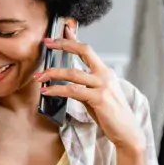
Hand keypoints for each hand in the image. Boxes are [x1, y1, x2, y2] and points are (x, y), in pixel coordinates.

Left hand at [35, 25, 145, 152]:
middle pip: (84, 51)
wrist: (125, 131)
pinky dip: (57, 90)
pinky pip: (73, 91)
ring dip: (53, 73)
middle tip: (47, 43)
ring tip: (38, 77)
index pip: (87, 50)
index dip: (72, 40)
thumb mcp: (94, 95)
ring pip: (73, 73)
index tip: (59, 33)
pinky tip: (46, 91)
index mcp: (104, 72)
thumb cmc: (108, 113)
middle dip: (64, 45)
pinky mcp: (99, 99)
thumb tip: (64, 78)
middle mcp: (105, 75)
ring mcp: (103, 86)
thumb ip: (81, 84)